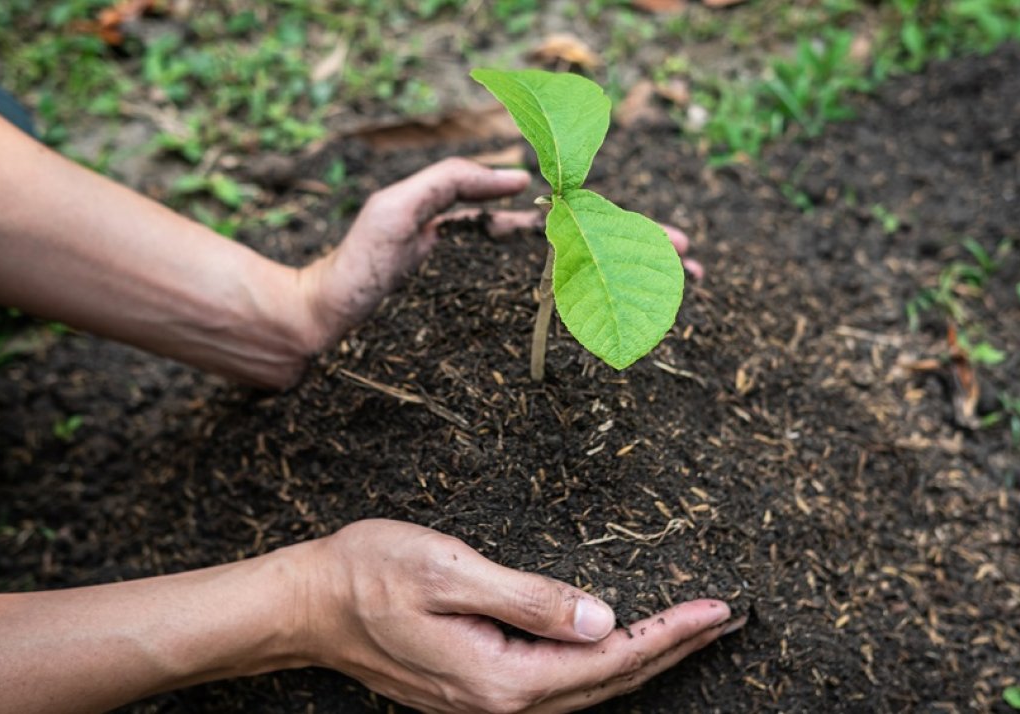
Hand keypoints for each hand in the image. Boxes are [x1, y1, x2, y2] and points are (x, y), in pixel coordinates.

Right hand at [286, 519, 739, 712]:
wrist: (304, 606)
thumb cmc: (369, 575)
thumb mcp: (451, 572)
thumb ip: (530, 598)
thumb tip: (603, 620)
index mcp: (501, 676)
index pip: (608, 658)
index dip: (669, 633)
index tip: (717, 608)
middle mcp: (498, 702)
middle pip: (605, 681)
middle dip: (670, 649)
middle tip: (723, 619)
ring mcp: (484, 701)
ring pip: (583, 687)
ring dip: (640, 659)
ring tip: (687, 631)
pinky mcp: (473, 687)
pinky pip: (555, 682)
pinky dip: (598, 664)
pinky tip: (614, 647)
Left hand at [295, 158, 701, 355]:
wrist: (325, 317)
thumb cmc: (356, 262)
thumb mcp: (399, 207)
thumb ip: (455, 183)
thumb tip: (524, 181)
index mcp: (488, 216)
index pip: (569, 214)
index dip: (620, 225)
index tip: (669, 241)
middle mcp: (500, 247)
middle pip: (584, 243)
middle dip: (642, 253)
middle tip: (694, 269)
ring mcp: (494, 284)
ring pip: (573, 275)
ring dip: (624, 280)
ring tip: (677, 290)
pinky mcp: (482, 315)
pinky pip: (542, 307)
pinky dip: (582, 308)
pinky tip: (617, 316)